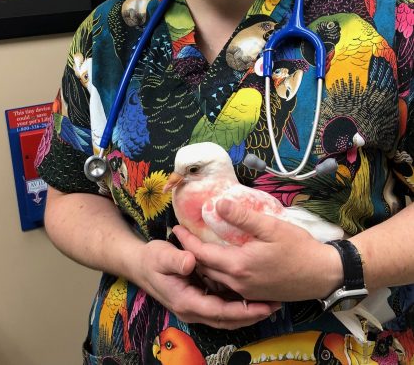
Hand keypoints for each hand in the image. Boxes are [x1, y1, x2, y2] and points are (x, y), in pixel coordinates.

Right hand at [133, 238, 279, 328]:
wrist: (140, 264)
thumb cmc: (151, 258)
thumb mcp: (161, 255)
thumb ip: (176, 260)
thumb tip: (191, 263)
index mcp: (186, 301)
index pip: (219, 311)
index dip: (241, 311)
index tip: (261, 306)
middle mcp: (193, 310)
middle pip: (227, 319)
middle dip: (251, 315)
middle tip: (275, 306)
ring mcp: (197, 307)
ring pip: (227, 316)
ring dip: (248, 312)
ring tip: (271, 303)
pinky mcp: (200, 300)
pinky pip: (222, 308)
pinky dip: (238, 306)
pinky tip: (254, 296)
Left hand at [173, 199, 342, 302]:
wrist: (323, 274)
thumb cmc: (298, 248)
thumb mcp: (271, 226)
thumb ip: (243, 216)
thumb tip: (218, 203)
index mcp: (238, 265)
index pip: (202, 254)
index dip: (187, 241)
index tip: (175, 229)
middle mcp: (238, 282)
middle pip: (205, 270)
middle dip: (191, 254)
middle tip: (183, 237)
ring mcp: (247, 291)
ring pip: (215, 280)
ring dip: (203, 265)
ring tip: (197, 248)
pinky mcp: (256, 294)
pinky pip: (228, 286)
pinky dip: (218, 275)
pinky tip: (220, 263)